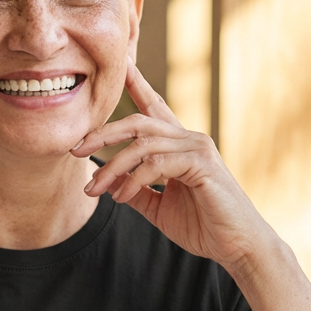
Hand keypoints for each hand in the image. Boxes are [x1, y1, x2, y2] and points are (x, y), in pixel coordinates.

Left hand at [71, 58, 269, 269]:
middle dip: (103, 134)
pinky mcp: (202, 162)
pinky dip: (134, 179)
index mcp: (179, 145)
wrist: (236, 246)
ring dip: (113, 166)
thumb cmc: (203, 226)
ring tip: (94, 189)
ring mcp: (197, 147)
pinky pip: (157, 162)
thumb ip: (135, 190)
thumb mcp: (158, 207)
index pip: (154, 108)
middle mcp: (189, 139)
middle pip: (138, 122)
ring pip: (143, 144)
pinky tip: (121, 197)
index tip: (120, 64)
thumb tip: (107, 180)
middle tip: (74, 149)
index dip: (137, 84)